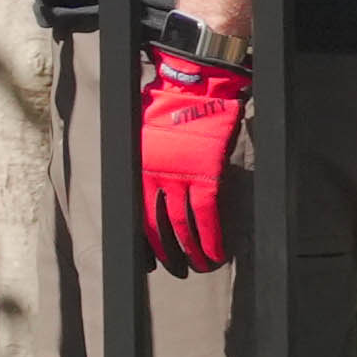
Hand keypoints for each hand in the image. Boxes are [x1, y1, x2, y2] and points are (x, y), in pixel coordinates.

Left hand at [131, 42, 255, 279]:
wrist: (193, 86)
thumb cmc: (168, 109)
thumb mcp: (145, 140)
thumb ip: (147, 168)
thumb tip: (151, 196)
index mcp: (139, 169)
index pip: (140, 216)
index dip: (148, 242)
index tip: (152, 261)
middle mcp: (155, 176)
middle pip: (160, 226)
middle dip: (170, 253)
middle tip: (177, 269)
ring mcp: (181, 177)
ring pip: (184, 225)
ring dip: (193, 250)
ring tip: (201, 266)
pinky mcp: (206, 174)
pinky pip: (207, 214)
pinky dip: (212, 237)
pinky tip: (216, 252)